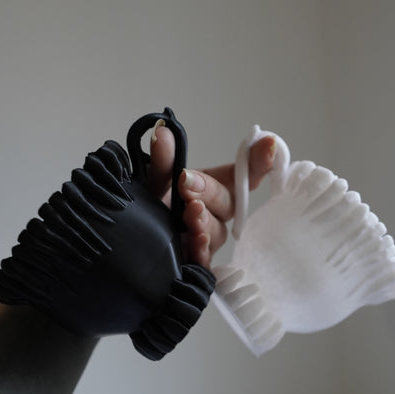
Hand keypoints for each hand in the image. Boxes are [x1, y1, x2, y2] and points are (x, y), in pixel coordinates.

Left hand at [148, 125, 275, 266]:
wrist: (125, 236)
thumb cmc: (148, 205)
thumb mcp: (153, 180)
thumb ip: (162, 160)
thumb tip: (162, 132)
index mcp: (211, 186)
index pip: (243, 174)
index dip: (259, 161)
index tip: (269, 143)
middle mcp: (214, 212)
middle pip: (228, 203)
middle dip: (209, 192)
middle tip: (187, 184)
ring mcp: (207, 238)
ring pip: (217, 232)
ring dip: (205, 222)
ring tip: (191, 215)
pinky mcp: (195, 261)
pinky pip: (205, 260)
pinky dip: (201, 251)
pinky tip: (194, 244)